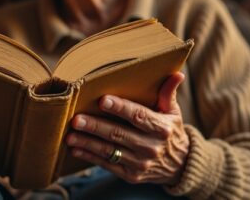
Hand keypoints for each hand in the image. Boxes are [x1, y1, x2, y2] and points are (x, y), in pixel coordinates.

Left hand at [65, 72, 188, 184]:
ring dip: (88, 143)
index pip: (139, 116)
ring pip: (110, 150)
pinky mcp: (131, 175)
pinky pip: (107, 164)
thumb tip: (177, 74)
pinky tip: (76, 149)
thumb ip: (169, 93)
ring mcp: (140, 163)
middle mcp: (151, 147)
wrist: (179, 165)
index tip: (102, 100)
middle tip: (76, 119)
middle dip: (96, 126)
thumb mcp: (173, 112)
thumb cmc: (170, 131)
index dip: (120, 108)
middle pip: (119, 134)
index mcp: (161, 128)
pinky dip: (90, 157)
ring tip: (70, 135)